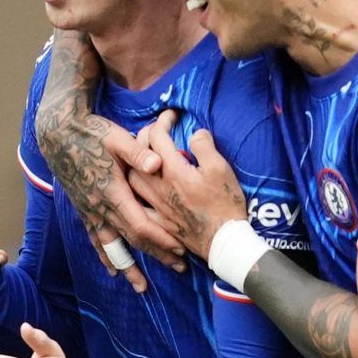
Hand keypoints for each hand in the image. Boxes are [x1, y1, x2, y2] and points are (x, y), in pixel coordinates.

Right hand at [32, 32, 184, 285]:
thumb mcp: (117, 138)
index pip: (141, 225)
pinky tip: (111, 271)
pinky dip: (104, 256)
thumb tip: (158, 163)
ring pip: (112, 247)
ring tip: (141, 287)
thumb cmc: (92, 131)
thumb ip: (138, 153)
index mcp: (112, 192)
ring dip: (128, 267)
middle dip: (156, 255)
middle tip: (178, 268)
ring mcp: (90, 211)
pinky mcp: (83, 210)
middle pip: (132, 240)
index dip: (161, 239)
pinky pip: (95, 239)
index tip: (180, 249)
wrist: (58, 132)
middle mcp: (100, 207)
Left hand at [137, 119, 250, 259]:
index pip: (157, 137)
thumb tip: (196, 132)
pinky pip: (139, 205)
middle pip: (139, 156)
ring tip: (145, 158)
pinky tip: (141, 191)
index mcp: (173, 170)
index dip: (163, 120)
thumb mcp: (220, 169)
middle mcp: (158, 186)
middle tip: (157, 132)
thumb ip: (204, 146)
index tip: (172, 115)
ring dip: (135, 164)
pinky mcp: (159, 222)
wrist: (223, 242)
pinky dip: (137, 194)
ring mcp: (156, 205)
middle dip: (145, 137)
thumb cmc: (224, 204)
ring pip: (133, 179)